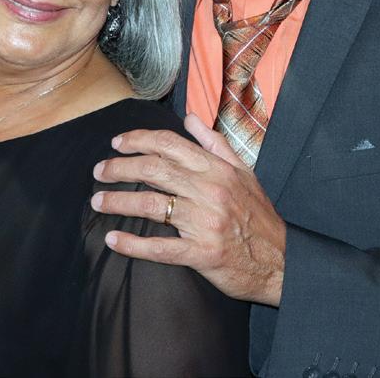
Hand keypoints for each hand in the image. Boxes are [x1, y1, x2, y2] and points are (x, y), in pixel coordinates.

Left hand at [91, 113, 286, 305]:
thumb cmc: (259, 216)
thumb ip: (214, 143)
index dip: (138, 140)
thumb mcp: (244, 172)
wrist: (282, 260)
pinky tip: (114, 239)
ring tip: (98, 201)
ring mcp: (204, 223)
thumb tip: (189, 119)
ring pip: (152, 204)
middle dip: (120, 168)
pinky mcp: (202, 254)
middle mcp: (209, 191)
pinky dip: (134, 244)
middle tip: (99, 171)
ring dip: (119, 201)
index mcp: (217, 169)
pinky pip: (161, 247)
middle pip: (154, 170)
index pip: (169, 144)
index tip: (117, 143)